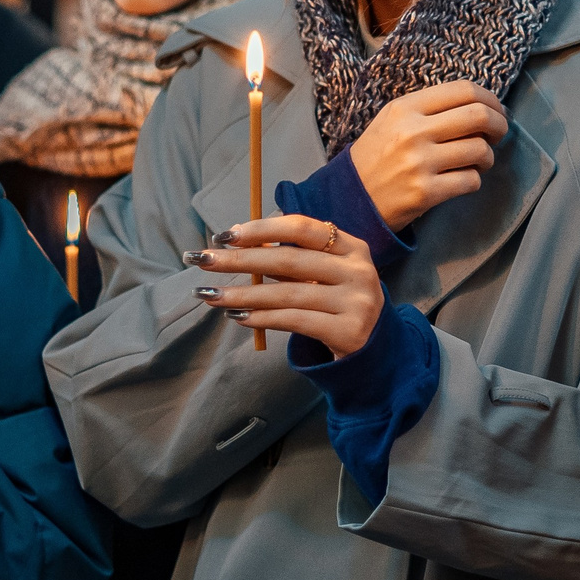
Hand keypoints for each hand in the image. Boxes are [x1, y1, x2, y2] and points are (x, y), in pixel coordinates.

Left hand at [187, 215, 384, 356]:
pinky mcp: (349, 331)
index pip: (301, 229)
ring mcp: (357, 302)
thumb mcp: (324, 274)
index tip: (225, 235)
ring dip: (242, 294)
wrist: (376, 349)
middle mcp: (358, 270)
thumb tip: (237, 240)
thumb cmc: (339, 303)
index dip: (261, 229)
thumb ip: (291, 257)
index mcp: (352, 247)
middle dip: (240, 260)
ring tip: (209, 295)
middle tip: (203, 260)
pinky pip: (295, 321)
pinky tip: (237, 316)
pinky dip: (262, 318)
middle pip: (288, 261)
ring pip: (287, 294)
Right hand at [347, 81, 507, 229]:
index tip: (496, 111)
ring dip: (487, 157)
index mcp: (405, 108)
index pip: (464, 90)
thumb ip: (429, 109)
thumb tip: (480, 105)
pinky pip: (471, 180)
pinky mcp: (425, 192)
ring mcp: (419, 163)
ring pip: (480, 150)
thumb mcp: (392, 120)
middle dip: (499, 125)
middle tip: (497, 135)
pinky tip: (461, 180)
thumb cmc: (376, 157)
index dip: (491, 99)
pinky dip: (473, 180)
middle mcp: (412, 131)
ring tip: (477, 162)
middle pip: (479, 116)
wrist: (349, 200)